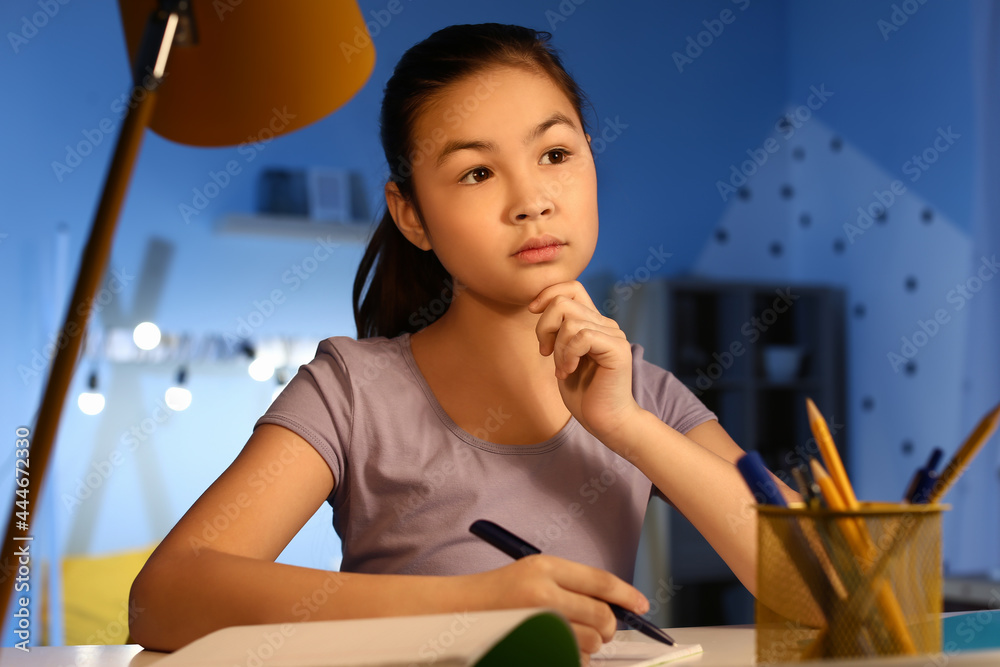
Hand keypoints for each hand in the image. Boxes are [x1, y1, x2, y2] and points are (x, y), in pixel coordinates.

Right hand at [461, 555, 648, 660]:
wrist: (456, 612)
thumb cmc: (496, 593)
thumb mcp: (532, 574)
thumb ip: (570, 585)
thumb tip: (611, 604)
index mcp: (544, 568)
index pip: (601, 581)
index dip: (627, 594)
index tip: (641, 604)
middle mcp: (543, 594)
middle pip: (602, 615)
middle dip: (608, 625)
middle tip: (602, 629)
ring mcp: (538, 623)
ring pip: (591, 642)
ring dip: (590, 645)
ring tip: (569, 637)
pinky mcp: (535, 648)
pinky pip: (574, 659)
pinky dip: (574, 657)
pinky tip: (557, 647)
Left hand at [528, 281, 642, 449]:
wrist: (605, 421)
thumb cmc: (583, 394)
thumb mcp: (562, 355)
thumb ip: (558, 332)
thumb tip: (538, 306)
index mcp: (593, 322)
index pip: (572, 288)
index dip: (548, 294)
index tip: (533, 313)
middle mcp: (606, 324)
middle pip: (564, 301)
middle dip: (544, 327)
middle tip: (546, 352)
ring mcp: (614, 335)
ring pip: (570, 321)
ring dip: (558, 348)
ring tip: (562, 369)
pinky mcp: (617, 349)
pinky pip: (582, 336)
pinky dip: (568, 355)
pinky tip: (569, 372)